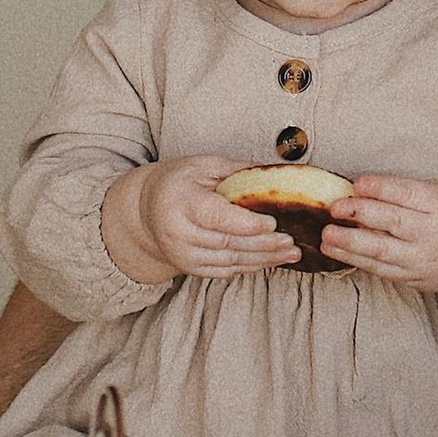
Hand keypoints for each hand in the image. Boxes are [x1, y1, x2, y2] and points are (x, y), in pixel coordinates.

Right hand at [102, 156, 298, 284]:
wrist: (145, 210)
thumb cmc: (177, 182)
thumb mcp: (202, 165)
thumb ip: (238, 170)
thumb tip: (276, 173)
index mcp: (180, 204)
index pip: (217, 218)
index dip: (247, 224)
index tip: (274, 223)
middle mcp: (179, 234)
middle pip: (228, 243)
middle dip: (264, 244)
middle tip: (292, 241)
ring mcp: (183, 256)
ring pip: (230, 261)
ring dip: (264, 259)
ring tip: (291, 253)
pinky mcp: (190, 269)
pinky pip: (226, 271)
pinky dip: (251, 266)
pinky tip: (272, 260)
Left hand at [319, 175, 437, 315]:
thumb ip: (411, 192)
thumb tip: (365, 188)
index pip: (408, 195)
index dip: (381, 189)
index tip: (357, 183)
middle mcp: (433, 234)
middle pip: (392, 222)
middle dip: (360, 214)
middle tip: (334, 208)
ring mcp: (422, 259)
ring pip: (381, 251)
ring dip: (350, 243)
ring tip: (326, 235)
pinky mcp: (413, 278)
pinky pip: (381, 269)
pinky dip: (356, 260)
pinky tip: (338, 250)